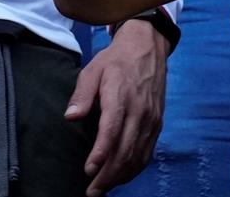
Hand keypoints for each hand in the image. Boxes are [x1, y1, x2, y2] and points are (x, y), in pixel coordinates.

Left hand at [65, 19, 169, 195]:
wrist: (148, 47)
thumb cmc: (116, 60)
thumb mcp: (93, 69)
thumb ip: (82, 94)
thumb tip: (71, 116)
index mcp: (121, 96)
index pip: (112, 130)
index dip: (101, 153)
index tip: (88, 170)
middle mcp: (140, 110)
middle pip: (126, 149)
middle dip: (108, 175)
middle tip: (92, 191)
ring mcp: (151, 118)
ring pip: (138, 154)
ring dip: (121, 175)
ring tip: (104, 188)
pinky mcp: (157, 122)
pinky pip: (148, 151)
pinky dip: (135, 167)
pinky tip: (122, 176)